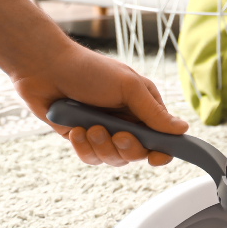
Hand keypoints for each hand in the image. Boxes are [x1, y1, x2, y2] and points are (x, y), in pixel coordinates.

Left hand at [0, 0, 188, 166]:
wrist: (44, 68)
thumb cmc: (88, 69)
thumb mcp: (128, 87)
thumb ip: (154, 112)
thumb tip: (183, 130)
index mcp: (143, 108)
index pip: (162, 139)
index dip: (162, 152)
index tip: (156, 156)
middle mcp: (126, 122)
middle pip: (138, 154)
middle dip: (126, 148)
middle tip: (116, 134)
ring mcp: (104, 132)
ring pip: (113, 160)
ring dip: (101, 146)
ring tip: (88, 127)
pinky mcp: (82, 140)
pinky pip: (91, 158)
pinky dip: (83, 147)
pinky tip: (74, 129)